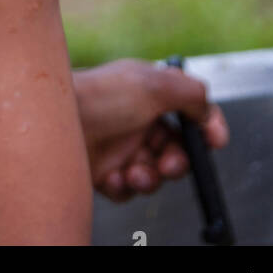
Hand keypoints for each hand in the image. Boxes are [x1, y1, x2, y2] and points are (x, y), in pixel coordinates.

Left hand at [72, 58, 228, 202]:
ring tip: (134, 173)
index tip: (216, 142)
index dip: (207, 127)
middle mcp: (138, 120)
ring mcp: (121, 146)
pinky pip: (128, 189)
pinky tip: (113, 176)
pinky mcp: (105, 171)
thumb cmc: (100, 96)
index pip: (190, 112)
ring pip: (154, 174)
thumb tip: (208, 110)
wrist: (56, 123)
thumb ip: (191, 94)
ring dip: (150, 178)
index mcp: (151, 93)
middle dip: (177, 162)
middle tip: (168, 165)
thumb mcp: (154, 83)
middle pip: (176, 150)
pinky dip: (125, 187)